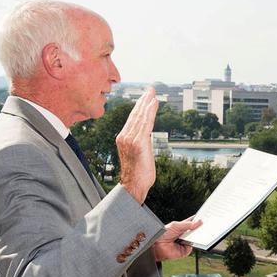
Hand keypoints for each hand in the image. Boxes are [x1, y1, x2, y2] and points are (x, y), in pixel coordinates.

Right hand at [117, 88, 157, 203]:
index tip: (145, 97)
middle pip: (135, 114)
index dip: (139, 107)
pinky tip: (154, 104)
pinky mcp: (138, 143)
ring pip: (140, 117)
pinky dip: (150, 112)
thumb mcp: (138, 155)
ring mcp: (130, 139)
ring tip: (153, 94)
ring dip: (148, 103)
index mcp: (122, 138)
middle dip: (143, 101)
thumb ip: (141, 143)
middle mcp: (124, 137)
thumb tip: (146, 136)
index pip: (132, 119)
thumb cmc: (137, 175)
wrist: (133, 186)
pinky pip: (146, 123)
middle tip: (151, 89)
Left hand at [153, 217, 202, 261]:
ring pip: (196, 239)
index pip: (193, 222)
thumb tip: (198, 222)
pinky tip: (191, 239)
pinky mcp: (185, 250)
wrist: (156, 245)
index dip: (199, 220)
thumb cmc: (162, 234)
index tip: (205, 217)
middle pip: (196, 231)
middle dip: (200, 228)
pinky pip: (192, 246)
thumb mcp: (176, 225)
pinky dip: (194, 243)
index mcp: (182, 227)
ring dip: (198, 235)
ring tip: (199, 231)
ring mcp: (185, 242)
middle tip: (205, 224)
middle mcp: (185, 235)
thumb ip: (188, 224)